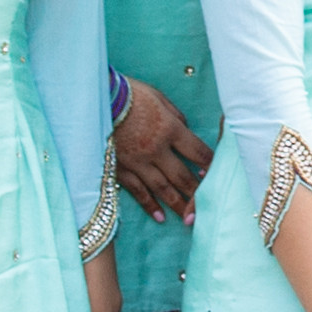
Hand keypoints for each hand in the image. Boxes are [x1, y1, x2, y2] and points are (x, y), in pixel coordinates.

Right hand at [110, 80, 207, 224]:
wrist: (95, 99)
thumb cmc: (130, 93)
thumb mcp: (159, 97)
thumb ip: (175, 116)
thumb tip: (186, 129)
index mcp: (170, 129)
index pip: (197, 152)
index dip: (209, 164)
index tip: (216, 174)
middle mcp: (157, 149)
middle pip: (182, 176)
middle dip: (197, 192)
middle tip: (207, 206)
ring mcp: (138, 162)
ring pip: (163, 189)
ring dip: (177, 204)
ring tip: (188, 218)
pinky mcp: (121, 169)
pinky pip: (138, 192)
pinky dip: (149, 205)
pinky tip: (159, 216)